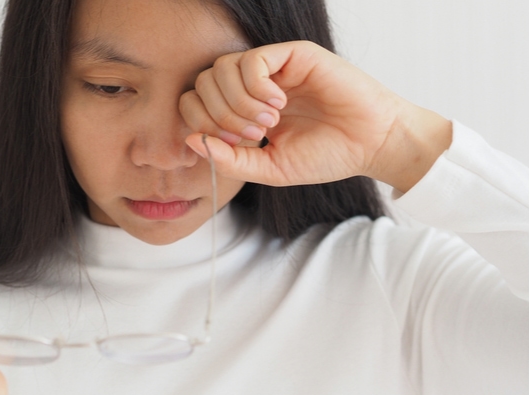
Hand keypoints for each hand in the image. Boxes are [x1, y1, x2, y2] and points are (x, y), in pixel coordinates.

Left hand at [180, 40, 451, 192]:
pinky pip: (251, 60)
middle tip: (253, 135)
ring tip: (268, 123)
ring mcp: (272, 67)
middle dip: (219, 116)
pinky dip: (256, 87)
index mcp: (243, 110)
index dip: (203, 125)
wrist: (371, 144)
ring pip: (221, 69)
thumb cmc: (325, 156)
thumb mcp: (269, 168)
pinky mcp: (293, 54)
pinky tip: (278, 105)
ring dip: (238, 103)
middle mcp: (253, 85)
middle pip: (203, 84)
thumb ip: (230, 160)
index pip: (197, 103)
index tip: (233, 146)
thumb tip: (192, 141)